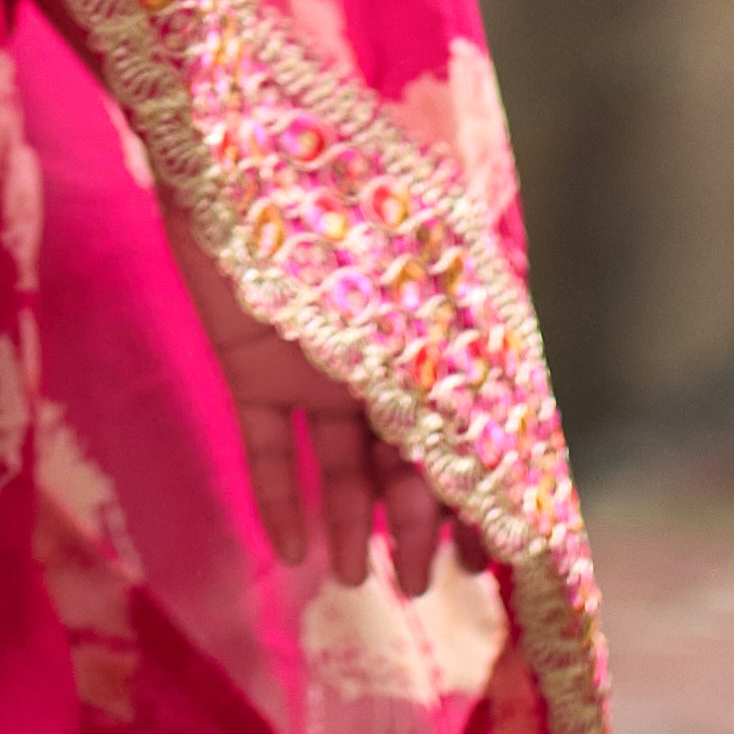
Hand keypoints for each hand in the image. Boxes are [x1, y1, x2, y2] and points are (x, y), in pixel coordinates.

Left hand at [162, 199, 484, 601]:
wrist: (232, 146)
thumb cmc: (342, 200)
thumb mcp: (417, 287)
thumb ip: (449, 370)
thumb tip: (501, 455)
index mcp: (434, 331)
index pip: (467, 429)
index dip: (479, 493)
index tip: (495, 560)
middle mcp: (380, 354)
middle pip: (404, 455)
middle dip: (416, 524)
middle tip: (423, 587)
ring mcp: (315, 362)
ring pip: (342, 462)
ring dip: (350, 523)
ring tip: (352, 582)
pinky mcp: (250, 365)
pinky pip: (269, 444)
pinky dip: (279, 497)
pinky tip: (291, 551)